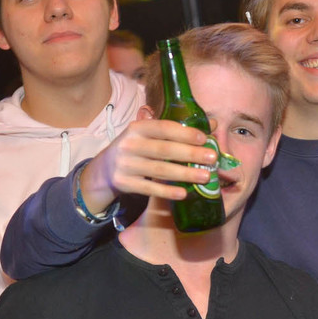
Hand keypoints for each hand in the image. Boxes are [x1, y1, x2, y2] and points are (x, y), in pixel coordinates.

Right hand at [79, 116, 216, 212]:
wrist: (105, 169)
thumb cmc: (136, 148)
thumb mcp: (149, 135)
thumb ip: (177, 130)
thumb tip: (212, 125)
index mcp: (137, 128)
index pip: (163, 128)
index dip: (184, 133)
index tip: (204, 138)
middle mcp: (129, 144)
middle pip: (164, 150)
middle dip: (190, 154)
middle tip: (212, 158)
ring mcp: (125, 165)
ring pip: (159, 170)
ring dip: (185, 174)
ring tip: (205, 176)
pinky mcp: (124, 183)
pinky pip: (149, 189)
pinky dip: (167, 191)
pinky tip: (183, 193)